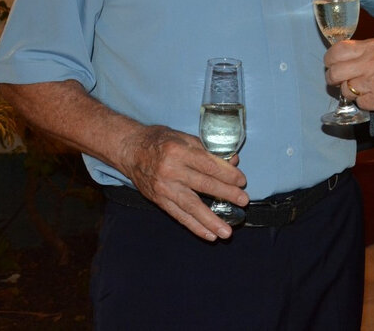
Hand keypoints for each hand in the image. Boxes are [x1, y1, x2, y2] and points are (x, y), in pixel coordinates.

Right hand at [121, 124, 248, 240]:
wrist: (130, 150)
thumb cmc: (160, 140)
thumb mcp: (184, 137)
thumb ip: (208, 150)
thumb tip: (232, 161)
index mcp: (178, 151)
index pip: (208, 165)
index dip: (227, 174)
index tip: (241, 181)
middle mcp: (170, 171)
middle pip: (203, 185)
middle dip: (226, 194)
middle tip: (243, 201)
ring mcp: (164, 188)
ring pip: (191, 206)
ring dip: (211, 220)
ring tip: (227, 232)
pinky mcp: (159, 201)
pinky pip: (179, 216)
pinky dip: (195, 227)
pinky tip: (209, 235)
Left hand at [324, 38, 373, 111]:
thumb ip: (362, 50)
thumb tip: (341, 56)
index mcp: (369, 48)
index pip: (337, 52)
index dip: (330, 58)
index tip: (331, 62)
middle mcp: (367, 65)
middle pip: (335, 73)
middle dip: (333, 77)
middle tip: (337, 78)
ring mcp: (371, 84)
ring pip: (345, 90)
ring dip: (349, 90)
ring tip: (358, 87)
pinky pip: (359, 102)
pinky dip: (363, 100)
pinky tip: (372, 94)